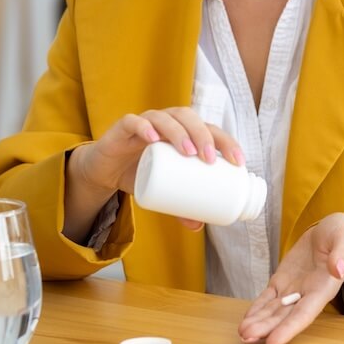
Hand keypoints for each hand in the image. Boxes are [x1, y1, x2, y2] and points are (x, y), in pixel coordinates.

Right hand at [69, 107, 244, 229]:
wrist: (106, 170)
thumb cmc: (141, 172)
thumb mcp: (162, 190)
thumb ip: (179, 204)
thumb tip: (198, 226)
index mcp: (183, 131)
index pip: (209, 129)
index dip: (226, 141)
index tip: (238, 162)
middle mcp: (166, 121)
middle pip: (189, 118)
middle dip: (203, 135)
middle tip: (208, 159)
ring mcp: (145, 121)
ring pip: (164, 117)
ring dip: (179, 132)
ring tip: (188, 152)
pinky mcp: (122, 127)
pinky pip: (133, 121)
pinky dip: (143, 127)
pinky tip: (152, 138)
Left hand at [237, 212, 343, 343]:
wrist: (331, 231)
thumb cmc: (343, 236)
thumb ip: (342, 255)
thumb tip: (338, 269)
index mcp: (323, 288)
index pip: (304, 313)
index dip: (288, 329)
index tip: (273, 341)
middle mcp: (307, 294)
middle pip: (284, 316)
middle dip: (266, 328)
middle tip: (247, 336)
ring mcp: (293, 289)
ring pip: (273, 310)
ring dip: (258, 322)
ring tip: (242, 333)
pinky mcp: (282, 280)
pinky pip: (267, 298)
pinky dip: (257, 308)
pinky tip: (247, 318)